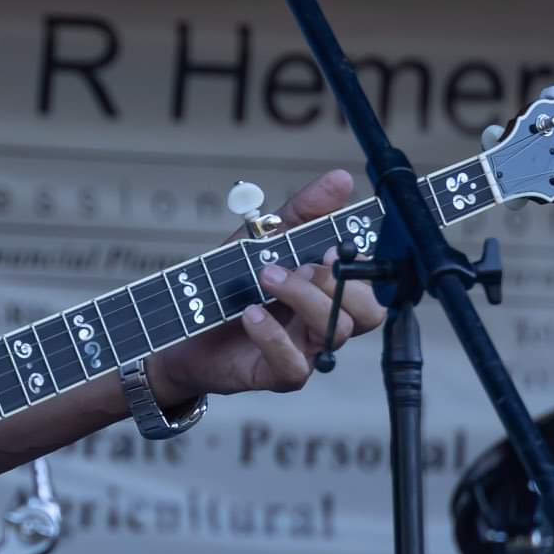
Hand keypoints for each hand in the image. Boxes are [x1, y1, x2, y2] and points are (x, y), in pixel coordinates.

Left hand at [149, 169, 389, 401]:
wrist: (181, 325)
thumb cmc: (230, 283)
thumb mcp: (263, 238)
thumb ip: (303, 210)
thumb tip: (341, 179)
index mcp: (328, 288)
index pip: (371, 281)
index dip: (367, 265)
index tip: (338, 245)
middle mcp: (324, 320)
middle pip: (369, 312)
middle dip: (341, 284)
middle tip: (305, 264)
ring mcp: (306, 350)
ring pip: (335, 331)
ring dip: (303, 298)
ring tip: (266, 276)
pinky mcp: (278, 374)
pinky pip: (294, 365)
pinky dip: (273, 335)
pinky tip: (251, 312)